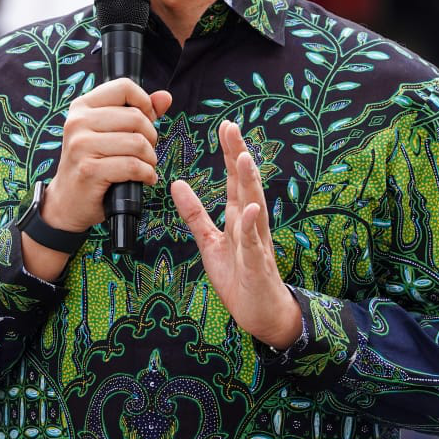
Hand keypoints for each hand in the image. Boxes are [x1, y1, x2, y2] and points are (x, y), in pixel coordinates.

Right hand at [44, 78, 173, 232]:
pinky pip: (133, 166)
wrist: (67, 201)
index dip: (144, 103)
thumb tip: (165, 97)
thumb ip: (138, 111)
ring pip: (137, 143)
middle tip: (146, 151)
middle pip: (135, 117)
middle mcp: (78, 122)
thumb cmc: (92, 164)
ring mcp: (81, 146)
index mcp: (82, 107)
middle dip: (150, 137)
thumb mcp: (110, 132)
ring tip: (145, 166)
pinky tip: (144, 178)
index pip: (124, 87)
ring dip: (150, 159)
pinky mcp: (89, 170)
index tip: (146, 121)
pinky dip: (146, 174)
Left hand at [171, 120, 301, 349]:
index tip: (224, 126)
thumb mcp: (209, 242)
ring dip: (249, 182)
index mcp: (239, 217)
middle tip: (231, 127)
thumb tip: (177, 184)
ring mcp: (256, 242)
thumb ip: (195, 214)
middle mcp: (251, 224)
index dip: (230, 152)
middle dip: (239, 155)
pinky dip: (250, 226)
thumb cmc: (238, 275)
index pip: (235, 179)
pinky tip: (248, 209)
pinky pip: (253, 243)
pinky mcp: (256, 264)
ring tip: (243, 157)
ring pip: (254, 207)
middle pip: (246, 184)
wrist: (261, 313)